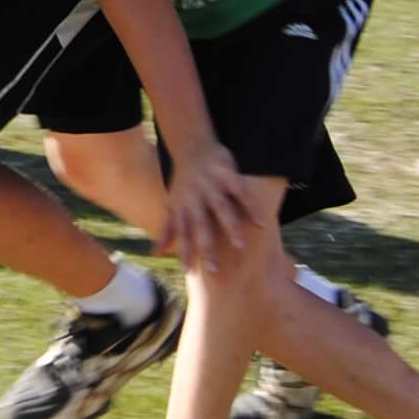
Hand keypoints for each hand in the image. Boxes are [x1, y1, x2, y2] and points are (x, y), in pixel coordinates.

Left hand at [152, 141, 254, 268]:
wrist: (191, 146)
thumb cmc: (183, 183)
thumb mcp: (171, 205)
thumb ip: (167, 231)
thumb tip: (156, 254)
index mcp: (182, 208)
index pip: (182, 234)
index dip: (185, 252)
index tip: (190, 272)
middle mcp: (196, 199)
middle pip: (201, 226)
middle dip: (206, 247)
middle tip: (214, 270)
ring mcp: (211, 186)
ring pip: (222, 209)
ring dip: (230, 228)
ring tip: (240, 247)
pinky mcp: (227, 175)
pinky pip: (241, 193)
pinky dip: (252, 207)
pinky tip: (262, 223)